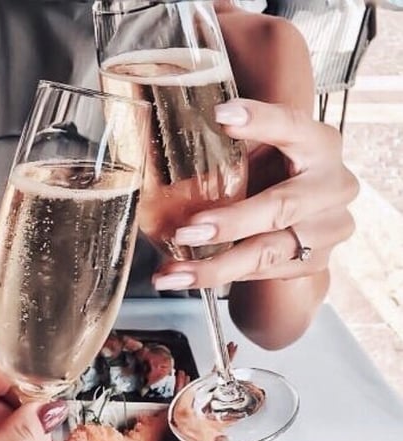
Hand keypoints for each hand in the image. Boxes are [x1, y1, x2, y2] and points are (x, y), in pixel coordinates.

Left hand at [152, 98, 358, 290]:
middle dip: (230, 223)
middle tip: (186, 231)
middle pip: (281, 207)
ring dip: (214, 266)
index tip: (219, 116)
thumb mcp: (255, 154)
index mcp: (319, 144)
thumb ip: (225, 147)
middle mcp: (332, 186)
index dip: (259, 121)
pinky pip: (261, 273)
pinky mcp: (314, 263)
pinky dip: (219, 276)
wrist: (304, 219)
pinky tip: (183, 278)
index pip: (292, 126)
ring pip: (267, 252)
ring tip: (172, 273)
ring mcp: (327, 229)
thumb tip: (154, 141)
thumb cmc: (272, 174)